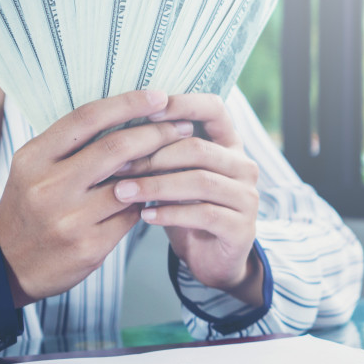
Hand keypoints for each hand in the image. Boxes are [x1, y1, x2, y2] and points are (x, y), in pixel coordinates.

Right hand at [0, 90, 194, 306]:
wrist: (5, 264)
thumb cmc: (28, 207)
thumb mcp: (32, 168)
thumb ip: (69, 145)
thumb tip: (124, 114)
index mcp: (34, 158)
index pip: (87, 119)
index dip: (127, 103)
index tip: (158, 97)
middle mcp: (49, 187)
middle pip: (115, 149)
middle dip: (156, 134)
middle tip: (181, 126)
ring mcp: (69, 220)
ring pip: (130, 185)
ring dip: (160, 168)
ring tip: (179, 155)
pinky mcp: (89, 247)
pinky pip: (131, 217)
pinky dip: (147, 201)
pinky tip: (159, 192)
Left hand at [112, 94, 263, 306]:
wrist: (210, 259)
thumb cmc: (187, 208)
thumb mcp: (174, 175)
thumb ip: (161, 153)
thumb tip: (116, 131)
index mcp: (229, 144)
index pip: (213, 108)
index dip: (182, 104)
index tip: (146, 112)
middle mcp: (244, 166)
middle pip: (198, 148)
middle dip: (154, 155)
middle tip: (117, 166)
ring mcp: (247, 197)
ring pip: (199, 181)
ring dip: (156, 186)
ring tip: (123, 192)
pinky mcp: (242, 228)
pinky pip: (203, 214)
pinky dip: (170, 213)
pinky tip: (145, 215)